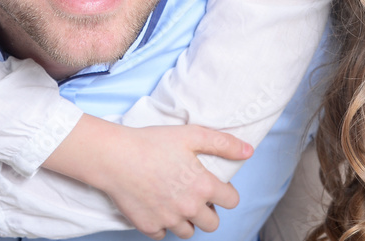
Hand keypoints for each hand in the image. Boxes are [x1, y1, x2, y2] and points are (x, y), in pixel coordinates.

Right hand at [48, 117, 251, 238]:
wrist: (115, 157)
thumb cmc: (152, 142)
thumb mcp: (191, 134)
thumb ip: (223, 143)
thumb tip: (249, 151)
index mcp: (203, 186)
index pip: (231, 201)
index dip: (225, 192)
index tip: (214, 185)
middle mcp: (189, 208)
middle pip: (213, 224)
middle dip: (208, 212)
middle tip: (194, 195)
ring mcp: (169, 220)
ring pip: (188, 232)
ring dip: (187, 220)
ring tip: (176, 201)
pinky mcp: (149, 226)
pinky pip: (163, 234)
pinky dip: (162, 224)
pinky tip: (157, 207)